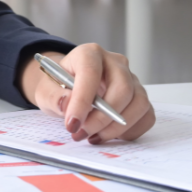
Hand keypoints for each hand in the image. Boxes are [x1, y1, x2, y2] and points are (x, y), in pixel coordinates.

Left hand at [20, 44, 155, 142]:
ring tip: (93, 137)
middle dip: (102, 118)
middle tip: (82, 133)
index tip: (72, 124)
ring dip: (117, 127)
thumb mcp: (45, 90)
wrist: (67, 88)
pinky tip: (108, 135)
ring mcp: (131, 79)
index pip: (91, 73)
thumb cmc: (58, 86)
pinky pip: (146, 116)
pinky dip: (130, 131)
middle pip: (122, 88)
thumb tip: (66, 105)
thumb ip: (54, 97)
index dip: (82, 100)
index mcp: (89, 53)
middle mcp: (115, 63)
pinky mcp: (139, 97)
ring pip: (139, 104)